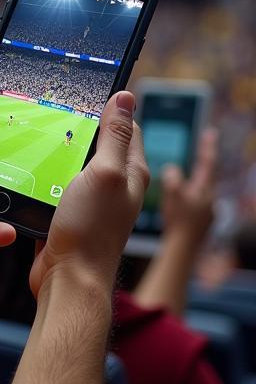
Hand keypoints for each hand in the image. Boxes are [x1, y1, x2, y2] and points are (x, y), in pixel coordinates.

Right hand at [29, 92, 148, 296]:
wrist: (68, 277)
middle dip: (79, 125)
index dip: (110, 107)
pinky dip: (46, 171)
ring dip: (59, 149)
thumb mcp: (106, 173)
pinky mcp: (69, 211)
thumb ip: (116, 136)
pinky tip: (30, 165)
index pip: (127, 127)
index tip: (86, 91)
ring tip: (39, 134)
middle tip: (54, 109)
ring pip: (74, 162)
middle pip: (98, 142)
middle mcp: (115, 185)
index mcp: (132, 172)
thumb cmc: (91, 229)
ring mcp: (92, 199)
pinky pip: (57, 182)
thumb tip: (126, 97)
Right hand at [159, 128, 217, 245]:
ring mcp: (205, 212)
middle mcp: (209, 200)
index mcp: (204, 191)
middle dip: (199, 163)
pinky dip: (185, 196)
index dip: (208, 147)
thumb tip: (172, 168)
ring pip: (198, 190)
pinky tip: (175, 201)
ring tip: (179, 177)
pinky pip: (192, 202)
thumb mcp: (173, 195)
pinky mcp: (199, 222)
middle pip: (204, 176)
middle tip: (196, 150)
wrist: (183, 250)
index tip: (211, 133)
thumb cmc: (178, 223)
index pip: (208, 163)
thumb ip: (173, 179)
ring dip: (190, 182)